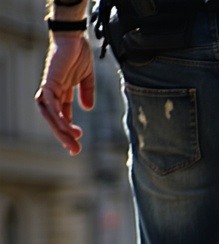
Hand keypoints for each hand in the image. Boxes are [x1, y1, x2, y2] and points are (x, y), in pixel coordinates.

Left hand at [34, 33, 95, 155]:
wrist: (73, 38)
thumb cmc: (78, 53)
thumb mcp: (86, 77)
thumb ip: (86, 92)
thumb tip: (88, 108)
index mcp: (62, 92)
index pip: (63, 116)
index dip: (68, 130)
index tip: (77, 145)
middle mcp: (53, 93)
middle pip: (55, 119)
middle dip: (64, 136)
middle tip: (75, 151)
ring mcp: (49, 88)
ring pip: (51, 115)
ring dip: (60, 130)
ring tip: (74, 141)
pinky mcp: (50, 83)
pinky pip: (51, 104)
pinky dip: (57, 116)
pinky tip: (67, 126)